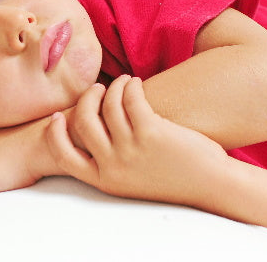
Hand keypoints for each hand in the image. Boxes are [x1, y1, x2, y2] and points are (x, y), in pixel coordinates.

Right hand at [46, 75, 229, 206]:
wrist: (211, 185)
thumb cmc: (173, 178)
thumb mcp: (132, 178)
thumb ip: (110, 160)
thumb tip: (90, 125)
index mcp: (105, 180)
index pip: (64, 157)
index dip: (55, 134)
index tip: (57, 117)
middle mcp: (113, 166)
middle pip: (83, 122)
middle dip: (86, 99)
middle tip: (97, 89)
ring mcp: (132, 150)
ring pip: (108, 105)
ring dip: (113, 87)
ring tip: (124, 82)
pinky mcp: (152, 132)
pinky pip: (131, 99)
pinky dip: (131, 86)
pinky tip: (137, 83)